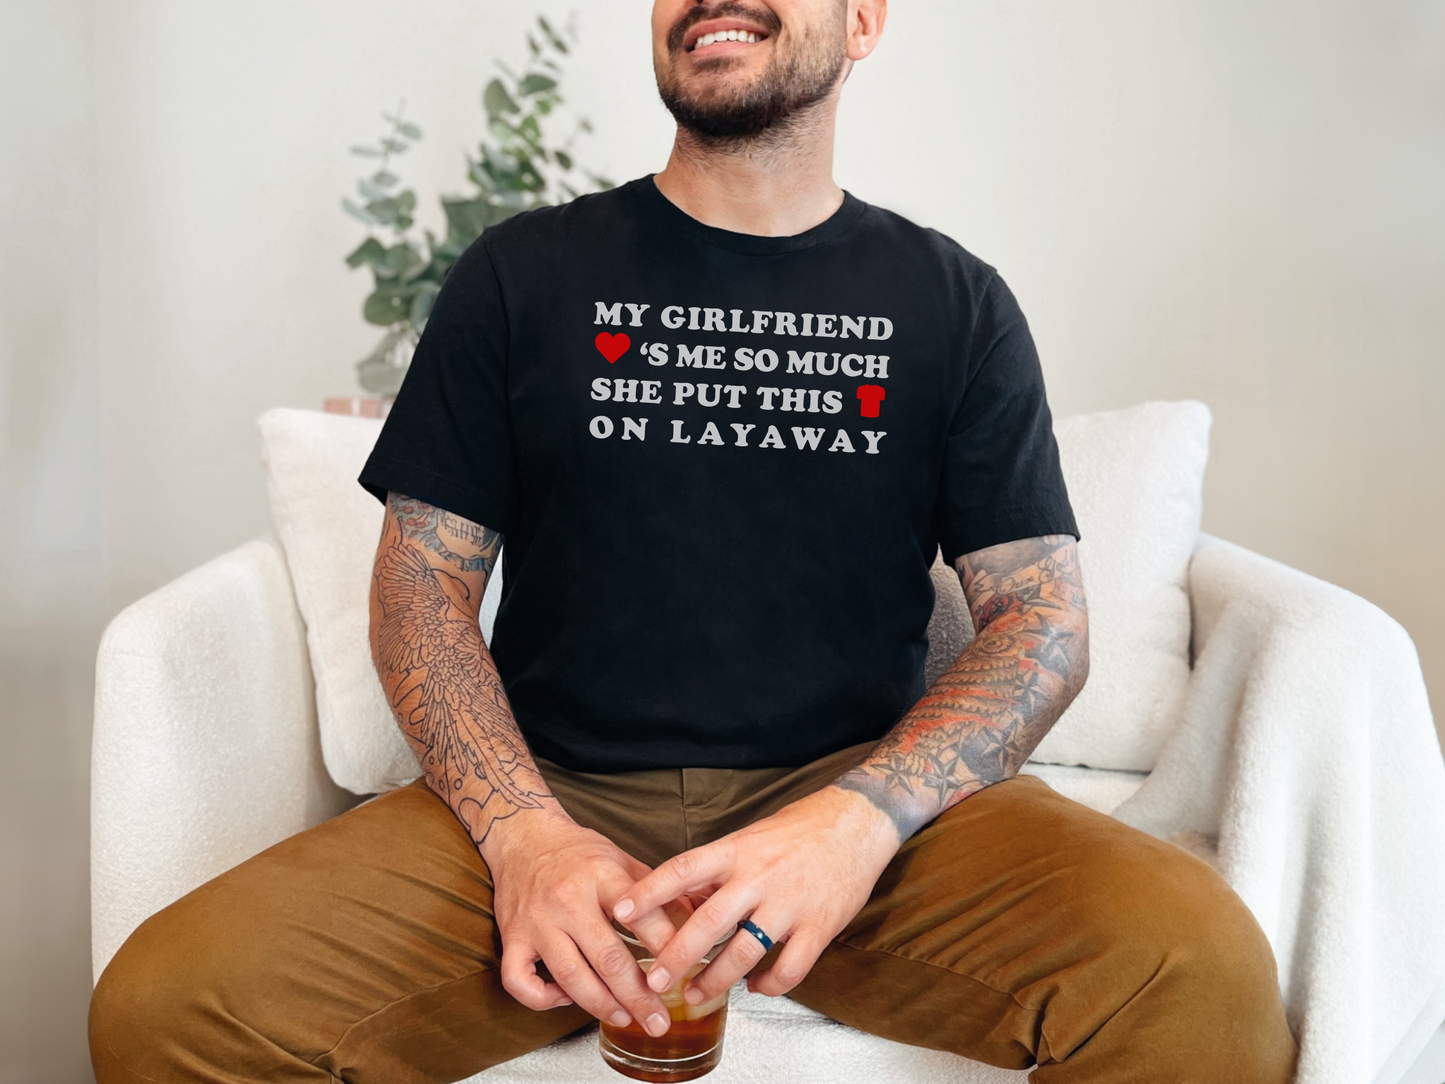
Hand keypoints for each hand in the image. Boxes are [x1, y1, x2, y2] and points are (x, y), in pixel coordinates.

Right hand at [485, 812, 683, 1035]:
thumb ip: (656, 890)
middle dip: (638, 996)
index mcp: (601, 876)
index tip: (684, 971)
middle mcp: (567, 899)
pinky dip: (543, 999)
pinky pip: (520, 981)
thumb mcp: (621, 858)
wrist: (523, 835)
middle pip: (607, 958)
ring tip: (623, 1018)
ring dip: (600, 1005)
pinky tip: (565, 999)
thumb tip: (695, 917)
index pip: (639, 915)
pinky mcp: (511, 936)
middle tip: (658, 1021)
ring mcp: (537, 921)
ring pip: (569, 975)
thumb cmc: (577, 851)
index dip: (665, 947)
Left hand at [612, 786, 899, 1014]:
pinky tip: (756, 987)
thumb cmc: (801, 827)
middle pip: (708, 923)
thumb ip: (720, 868)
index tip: (620, 913)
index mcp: (737, 849)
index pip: (682, 870)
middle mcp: (759, 876)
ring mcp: (790, 904)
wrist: (859, 820)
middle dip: (676, 956)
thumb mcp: (751, 836)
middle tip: (653, 980)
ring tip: (697, 994)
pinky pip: (789, 969)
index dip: (648, 893)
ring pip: (744, 953)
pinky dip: (769, 986)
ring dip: (716, 980)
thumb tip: (684, 898)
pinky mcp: (819, 926)